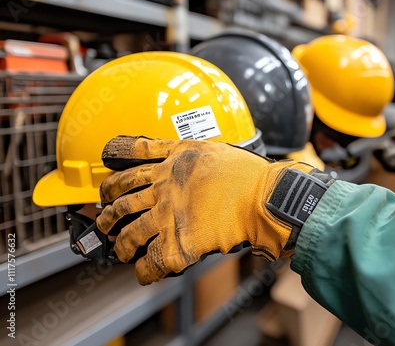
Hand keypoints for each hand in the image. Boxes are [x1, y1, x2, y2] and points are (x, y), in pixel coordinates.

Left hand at [96, 136, 315, 284]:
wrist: (262, 197)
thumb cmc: (245, 173)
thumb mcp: (209, 147)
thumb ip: (185, 150)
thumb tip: (174, 155)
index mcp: (170, 165)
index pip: (129, 162)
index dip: (113, 174)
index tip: (106, 184)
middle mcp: (162, 189)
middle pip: (120, 200)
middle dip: (108, 213)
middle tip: (106, 220)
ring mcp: (167, 217)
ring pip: (129, 233)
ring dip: (121, 245)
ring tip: (122, 251)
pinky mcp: (178, 244)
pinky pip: (151, 263)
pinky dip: (144, 271)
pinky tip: (144, 273)